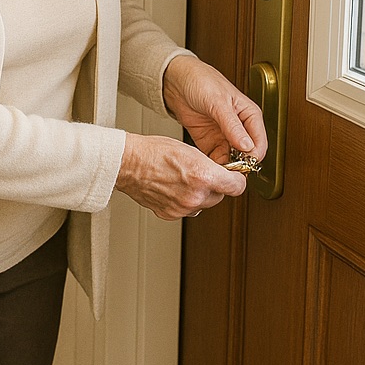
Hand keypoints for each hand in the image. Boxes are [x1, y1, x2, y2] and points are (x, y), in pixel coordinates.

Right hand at [115, 132, 243, 220]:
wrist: (128, 163)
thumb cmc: (153, 151)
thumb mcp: (190, 150)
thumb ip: (210, 165)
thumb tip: (222, 174)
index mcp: (203, 176)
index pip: (237, 186)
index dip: (236, 180)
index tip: (234, 177)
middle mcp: (195, 196)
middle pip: (220, 196)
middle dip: (215, 187)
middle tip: (203, 175)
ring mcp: (183, 208)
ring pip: (203, 204)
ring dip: (199, 195)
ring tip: (183, 179)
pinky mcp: (170, 214)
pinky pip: (186, 210)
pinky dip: (183, 201)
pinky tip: (173, 187)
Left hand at [162, 55, 267, 167]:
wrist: (176, 80)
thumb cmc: (201, 81)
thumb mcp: (217, 102)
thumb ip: (232, 126)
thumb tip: (247, 146)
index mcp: (249, 116)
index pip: (259, 143)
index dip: (252, 157)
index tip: (241, 166)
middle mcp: (240, 128)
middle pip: (246, 155)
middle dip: (239, 165)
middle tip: (227, 171)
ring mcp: (224, 136)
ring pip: (231, 160)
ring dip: (225, 167)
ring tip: (215, 170)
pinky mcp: (209, 142)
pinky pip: (215, 159)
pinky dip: (212, 165)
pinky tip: (207, 166)